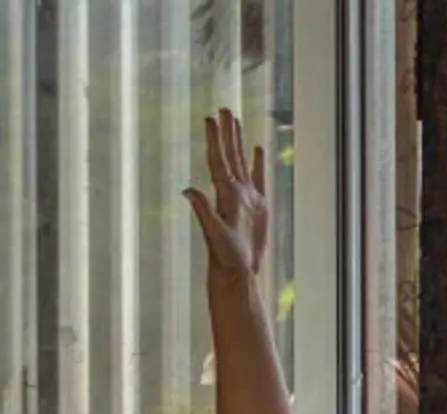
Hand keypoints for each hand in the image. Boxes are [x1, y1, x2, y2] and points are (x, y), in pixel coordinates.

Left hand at [185, 109, 274, 285]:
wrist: (238, 271)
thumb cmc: (226, 256)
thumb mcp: (214, 232)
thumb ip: (202, 210)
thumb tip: (187, 190)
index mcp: (223, 193)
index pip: (218, 160)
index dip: (215, 139)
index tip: (211, 118)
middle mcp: (233, 191)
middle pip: (229, 155)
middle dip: (226, 132)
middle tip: (224, 109)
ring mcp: (246, 197)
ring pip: (242, 162)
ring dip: (238, 141)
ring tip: (236, 120)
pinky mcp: (258, 206)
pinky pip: (258, 177)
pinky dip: (257, 162)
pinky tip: (256, 149)